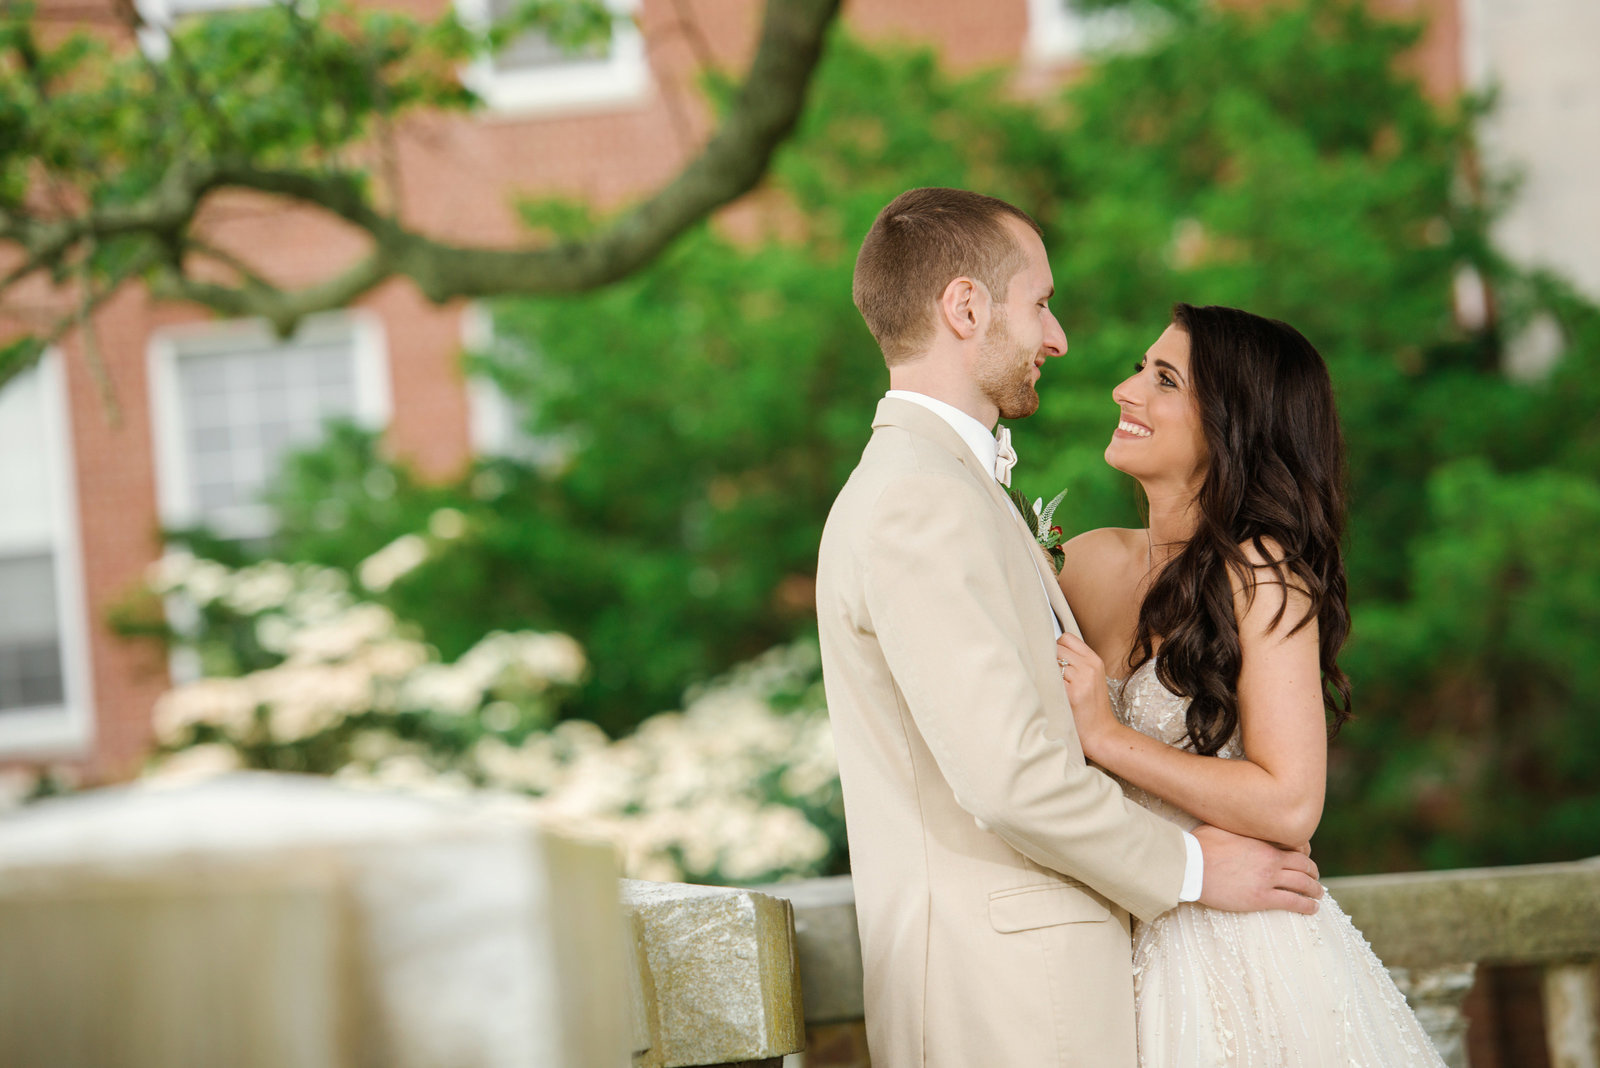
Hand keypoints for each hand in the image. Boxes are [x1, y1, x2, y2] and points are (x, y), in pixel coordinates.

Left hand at [1055, 632, 1116, 754]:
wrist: (1102, 733)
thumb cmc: (1091, 708)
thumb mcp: (1091, 679)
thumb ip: (1076, 663)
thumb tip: (1045, 650)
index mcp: (1094, 660)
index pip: (1066, 638)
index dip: (1055, 647)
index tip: (1052, 660)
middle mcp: (1089, 666)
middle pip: (1056, 648)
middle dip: (1047, 658)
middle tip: (1046, 674)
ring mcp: (1082, 679)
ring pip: (1051, 662)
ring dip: (1044, 672)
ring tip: (1047, 685)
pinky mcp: (1072, 693)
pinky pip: (1050, 679)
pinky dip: (1044, 684)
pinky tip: (1047, 694)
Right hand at [1192, 824, 1322, 914]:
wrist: (1191, 865)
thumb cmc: (1201, 844)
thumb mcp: (1222, 825)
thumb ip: (1238, 826)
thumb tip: (1236, 817)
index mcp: (1263, 840)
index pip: (1296, 844)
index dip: (1305, 852)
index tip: (1305, 857)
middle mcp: (1271, 858)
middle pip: (1304, 865)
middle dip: (1313, 872)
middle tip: (1314, 877)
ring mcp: (1268, 878)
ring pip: (1304, 884)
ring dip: (1315, 890)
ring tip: (1317, 894)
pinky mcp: (1262, 898)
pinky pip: (1293, 902)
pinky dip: (1307, 906)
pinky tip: (1312, 909)